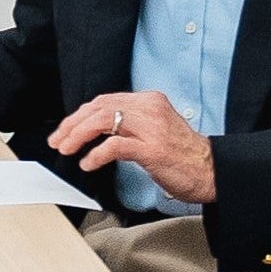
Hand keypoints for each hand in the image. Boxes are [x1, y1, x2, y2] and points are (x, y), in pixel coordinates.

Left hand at [44, 90, 215, 205]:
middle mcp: (150, 109)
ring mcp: (152, 128)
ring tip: (67, 150)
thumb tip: (95, 129)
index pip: (104, 101)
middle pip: (99, 108)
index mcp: (149, 101)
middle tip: (58, 141)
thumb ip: (129, 124)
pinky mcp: (153, 149)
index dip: (79, 115)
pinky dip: (96, 154)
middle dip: (72, 125)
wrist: (212, 170)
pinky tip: (88, 162)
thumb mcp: (153, 130)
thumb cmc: (182, 155)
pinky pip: (116, 145)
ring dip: (78, 136)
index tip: (64, 130)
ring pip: (104, 120)